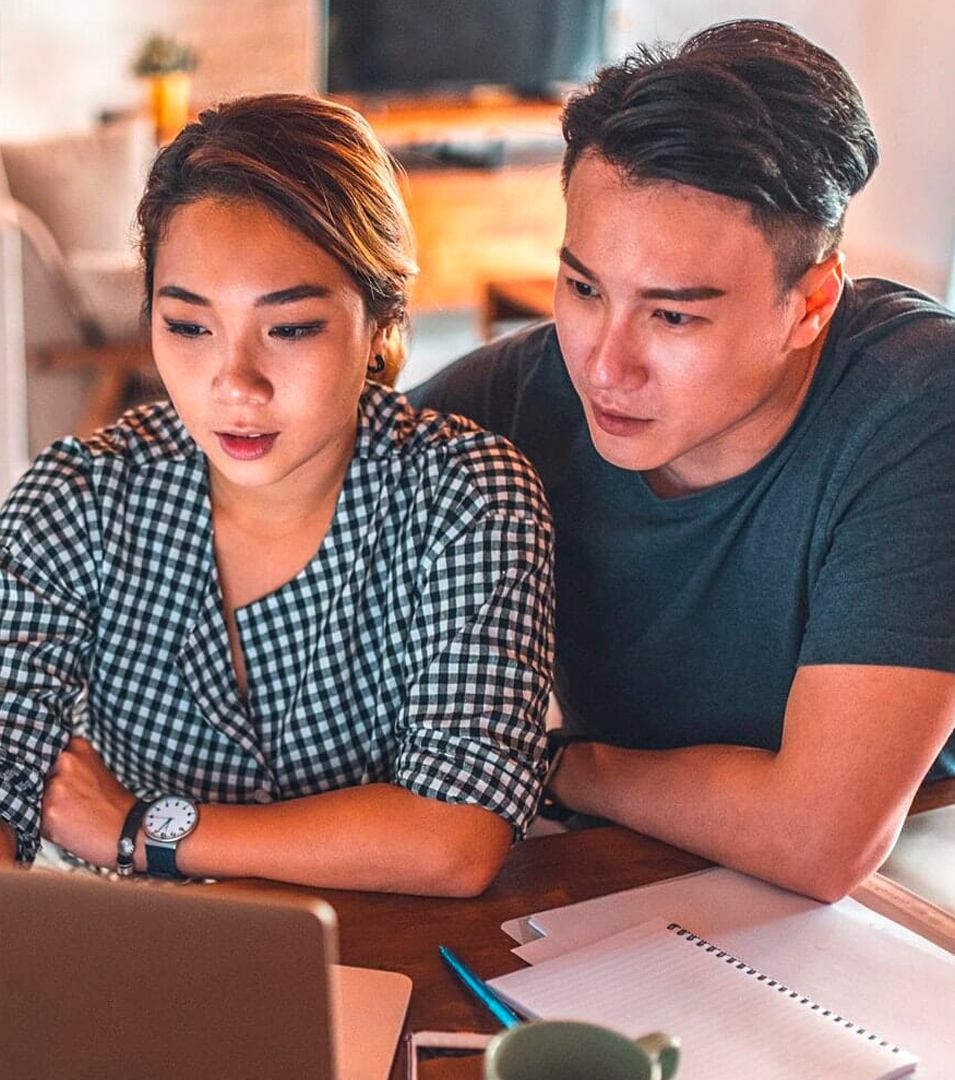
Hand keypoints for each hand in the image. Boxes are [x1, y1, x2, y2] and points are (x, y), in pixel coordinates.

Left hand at [41, 736, 135, 868]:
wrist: (129, 830)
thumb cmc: (114, 804)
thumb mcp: (95, 771)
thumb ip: (71, 767)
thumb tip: (44, 773)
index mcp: (77, 748)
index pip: (47, 755)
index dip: (56, 773)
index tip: (67, 783)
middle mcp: (65, 762)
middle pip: (41, 778)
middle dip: (52, 791)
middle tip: (75, 802)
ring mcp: (57, 786)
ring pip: (38, 800)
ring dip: (51, 809)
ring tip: (75, 816)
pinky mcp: (50, 811)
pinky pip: (39, 820)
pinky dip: (51, 827)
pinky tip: (72, 826)